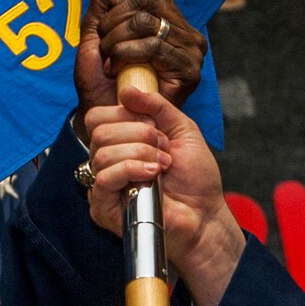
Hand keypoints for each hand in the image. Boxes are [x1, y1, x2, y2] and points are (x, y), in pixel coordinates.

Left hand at [73, 0, 206, 117]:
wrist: (103, 116)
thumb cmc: (100, 78)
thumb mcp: (96, 29)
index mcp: (169, 17)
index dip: (118, 1)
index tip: (106, 27)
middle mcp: (186, 31)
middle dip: (113, 21)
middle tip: (105, 48)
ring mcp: (191, 50)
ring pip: (146, 21)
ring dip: (116, 41)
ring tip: (110, 62)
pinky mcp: (191, 71)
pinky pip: (154, 46)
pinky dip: (126, 55)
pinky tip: (119, 70)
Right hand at [84, 87, 245, 305]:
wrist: (205, 215)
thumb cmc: (196, 179)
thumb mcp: (182, 129)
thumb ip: (157, 106)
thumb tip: (125, 90)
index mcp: (120, 142)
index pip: (98, 116)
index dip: (126, 114)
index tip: (155, 127)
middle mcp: (108, 161)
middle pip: (99, 130)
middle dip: (139, 133)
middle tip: (163, 148)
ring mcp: (103, 185)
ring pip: (101, 152)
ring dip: (140, 153)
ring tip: (163, 165)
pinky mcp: (103, 207)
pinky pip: (103, 178)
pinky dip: (131, 169)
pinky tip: (153, 175)